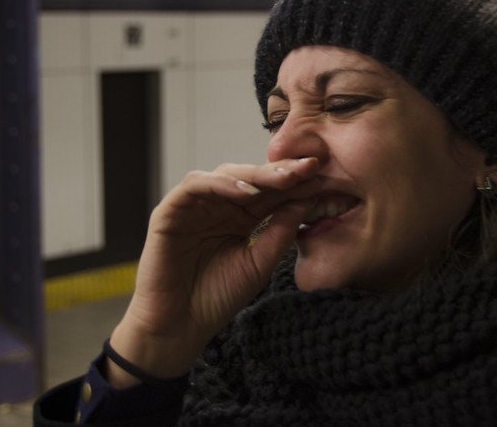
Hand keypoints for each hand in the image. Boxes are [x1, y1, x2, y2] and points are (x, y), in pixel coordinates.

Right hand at [106, 157, 320, 384]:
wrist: (179, 327)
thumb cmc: (218, 297)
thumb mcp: (260, 262)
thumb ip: (281, 232)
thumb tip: (309, 200)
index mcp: (242, 217)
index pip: (272, 193)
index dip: (298, 185)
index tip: (327, 180)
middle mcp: (219, 205)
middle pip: (253, 178)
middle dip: (283, 172)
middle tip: (312, 167)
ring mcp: (195, 206)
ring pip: (226, 175)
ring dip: (256, 175)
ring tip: (285, 178)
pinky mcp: (169, 211)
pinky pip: (194, 186)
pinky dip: (220, 185)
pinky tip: (246, 193)